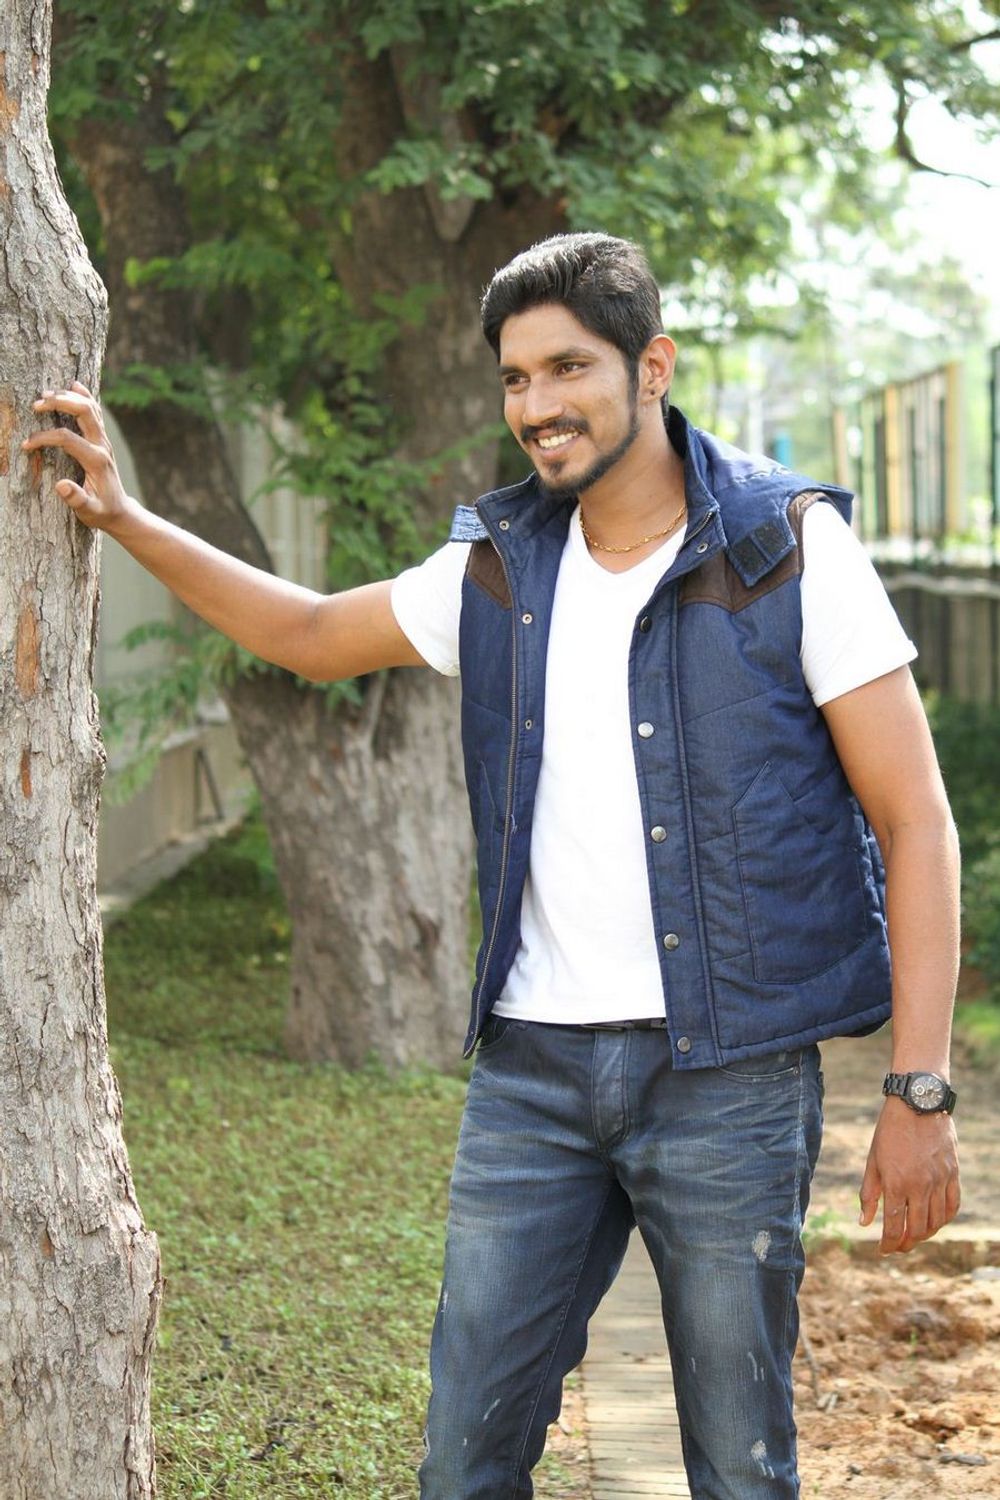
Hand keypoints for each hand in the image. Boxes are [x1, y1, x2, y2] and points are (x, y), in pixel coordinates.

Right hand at [22, 382, 135, 533]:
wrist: (119, 510)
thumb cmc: (101, 512)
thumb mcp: (89, 512)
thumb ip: (77, 499)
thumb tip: (61, 485)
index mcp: (96, 460)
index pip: (67, 438)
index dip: (44, 438)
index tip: (26, 445)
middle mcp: (102, 445)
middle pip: (83, 411)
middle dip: (59, 403)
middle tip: (36, 405)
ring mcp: (103, 440)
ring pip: (90, 407)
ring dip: (67, 396)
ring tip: (45, 395)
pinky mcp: (102, 438)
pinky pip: (95, 411)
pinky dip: (84, 396)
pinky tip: (74, 385)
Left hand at [858, 1096, 959, 1253]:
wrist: (918, 1104)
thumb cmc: (890, 1131)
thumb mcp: (873, 1160)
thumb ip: (869, 1193)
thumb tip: (864, 1222)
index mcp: (896, 1183)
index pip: (894, 1227)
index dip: (888, 1244)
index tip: (883, 1250)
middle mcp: (920, 1186)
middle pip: (917, 1230)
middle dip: (906, 1244)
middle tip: (897, 1246)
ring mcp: (940, 1181)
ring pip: (936, 1221)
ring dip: (924, 1234)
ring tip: (913, 1235)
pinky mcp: (953, 1174)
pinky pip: (953, 1206)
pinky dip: (944, 1219)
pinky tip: (935, 1221)